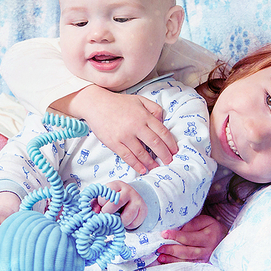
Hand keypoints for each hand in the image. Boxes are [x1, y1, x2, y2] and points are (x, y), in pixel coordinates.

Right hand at [51, 85, 177, 174]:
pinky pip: (127, 156)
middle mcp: (136, 126)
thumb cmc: (118, 103)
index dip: (170, 143)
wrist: (95, 104)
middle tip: (169, 162)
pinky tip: (142, 169)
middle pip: (155, 143)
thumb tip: (163, 121)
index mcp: (144, 116)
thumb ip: (154, 109)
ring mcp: (124, 135)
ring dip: (151, 162)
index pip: (162, 131)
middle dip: (164, 155)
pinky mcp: (114, 143)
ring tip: (156, 168)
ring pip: (142, 153)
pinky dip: (136, 165)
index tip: (175, 150)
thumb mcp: (139, 100)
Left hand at [96, 181, 147, 229]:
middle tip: (107, 216)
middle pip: (116, 203)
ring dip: (119, 222)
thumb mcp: (103, 198)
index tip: (102, 206)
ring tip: (117, 220)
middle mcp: (128, 191)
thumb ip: (95, 204)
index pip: (107, 194)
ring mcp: (137, 200)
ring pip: (126, 217)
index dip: (102, 203)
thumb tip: (94, 212)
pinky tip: (125, 221)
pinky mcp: (144, 210)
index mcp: (116, 185)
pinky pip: (134, 223)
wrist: (131, 198)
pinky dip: (128, 226)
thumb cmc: (113, 199)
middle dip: (109, 213)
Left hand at [156, 214, 225, 263]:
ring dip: (173, 260)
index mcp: (208, 237)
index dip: (176, 236)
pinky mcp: (202, 265)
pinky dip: (177, 265)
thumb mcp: (204, 220)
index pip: (189, 238)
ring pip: (187, 261)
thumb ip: (191, 225)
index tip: (163, 234)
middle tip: (159, 248)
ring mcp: (205, 260)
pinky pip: (189, 266)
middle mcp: (208, 250)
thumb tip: (176, 231)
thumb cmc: (210, 227)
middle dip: (172, 250)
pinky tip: (167, 263)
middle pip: (188, 252)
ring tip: (160, 257)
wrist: (224, 238)